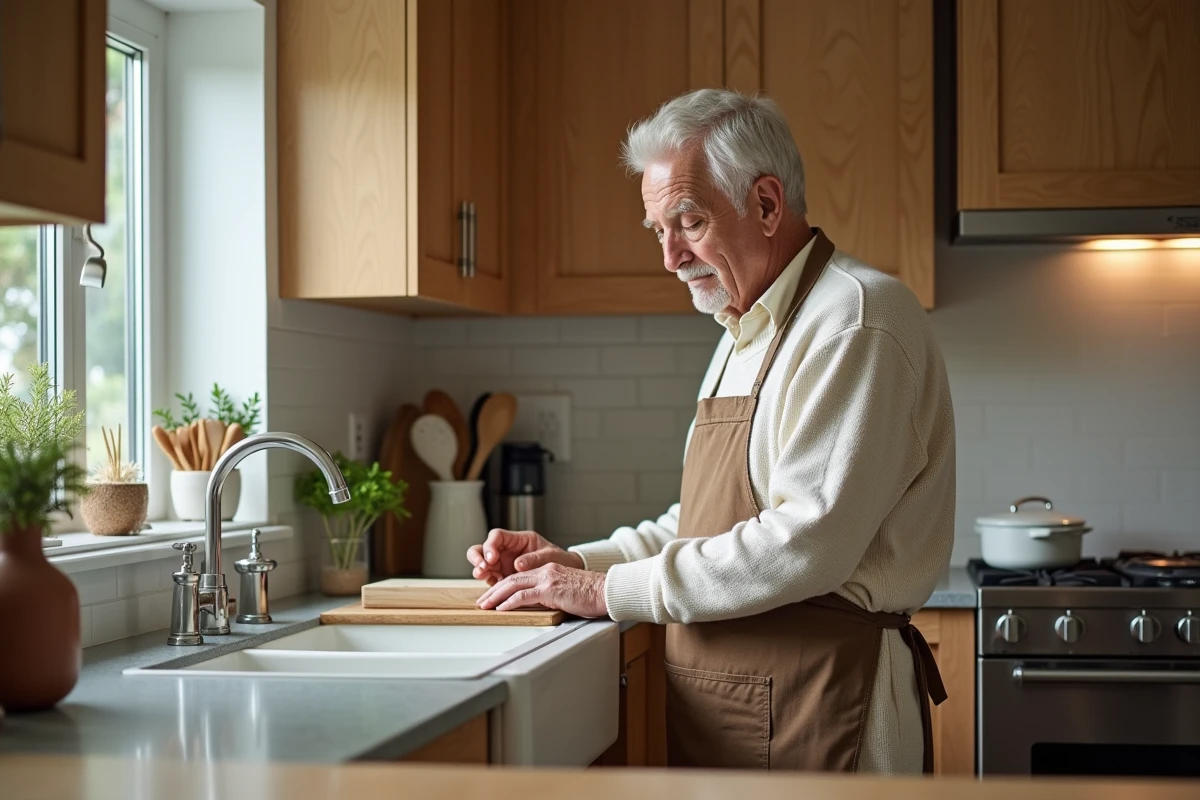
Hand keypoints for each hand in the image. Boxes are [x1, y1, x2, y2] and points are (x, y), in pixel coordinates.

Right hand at [466, 528, 583, 584]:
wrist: (565, 575)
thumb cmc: (559, 559)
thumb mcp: (550, 556)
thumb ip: (534, 559)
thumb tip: (518, 565)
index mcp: (518, 540)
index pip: (497, 536)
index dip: (491, 545)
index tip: (492, 557)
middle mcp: (507, 551)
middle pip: (483, 549)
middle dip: (478, 557)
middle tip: (483, 567)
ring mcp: (504, 565)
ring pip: (483, 564)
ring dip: (480, 570)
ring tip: (482, 576)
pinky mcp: (504, 578)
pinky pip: (491, 580)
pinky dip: (489, 584)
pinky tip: (491, 589)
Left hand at [476, 563, 607, 617]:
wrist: (606, 590)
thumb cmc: (591, 595)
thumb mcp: (567, 591)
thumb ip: (551, 594)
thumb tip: (540, 606)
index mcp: (548, 570)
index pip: (519, 577)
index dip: (503, 587)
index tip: (493, 597)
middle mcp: (545, 571)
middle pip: (512, 579)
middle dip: (494, 591)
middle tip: (482, 601)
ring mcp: (547, 578)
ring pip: (513, 585)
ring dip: (496, 596)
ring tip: (485, 605)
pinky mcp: (550, 589)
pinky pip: (524, 596)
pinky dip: (509, 602)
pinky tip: (500, 608)